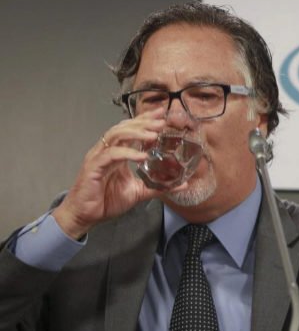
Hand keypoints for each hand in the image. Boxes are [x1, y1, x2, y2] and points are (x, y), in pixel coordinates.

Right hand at [52, 108, 179, 238]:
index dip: (144, 121)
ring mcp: (99, 157)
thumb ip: (158, 187)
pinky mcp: (93, 167)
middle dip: (143, 122)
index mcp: (117, 153)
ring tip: (153, 134)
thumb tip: (182, 185)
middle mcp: (107, 151)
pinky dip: (128, 153)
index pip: (130, 130)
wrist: (85, 216)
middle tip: (160, 121)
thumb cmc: (106, 201)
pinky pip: (111, 154)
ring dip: (136, 133)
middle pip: (124, 127)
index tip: (161, 115)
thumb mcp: (137, 192)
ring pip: (116, 135)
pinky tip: (142, 155)